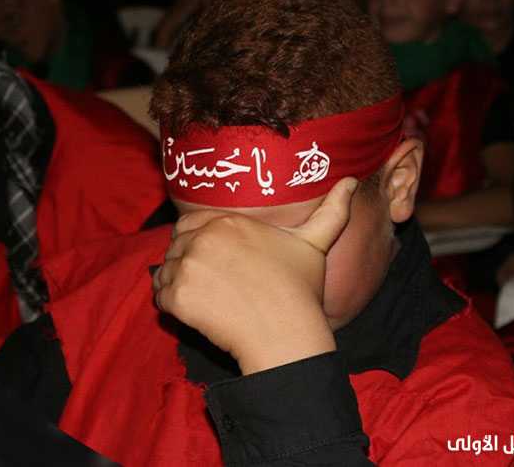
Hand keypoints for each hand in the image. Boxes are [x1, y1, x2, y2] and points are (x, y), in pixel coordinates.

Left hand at [153, 177, 358, 374]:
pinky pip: (160, 296)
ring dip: (179, 284)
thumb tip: (353, 181)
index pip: (191, 223)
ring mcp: (188, 266)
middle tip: (211, 286)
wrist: (285, 333)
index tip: (216, 265)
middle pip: (176, 245)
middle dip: (187, 262)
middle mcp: (204, 237)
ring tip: (208, 301)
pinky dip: (172, 306)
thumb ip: (331, 210)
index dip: (199, 243)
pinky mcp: (178, 296)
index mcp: (228, 220)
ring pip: (167, 270)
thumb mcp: (315, 244)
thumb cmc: (299, 290)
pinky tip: (199, 313)